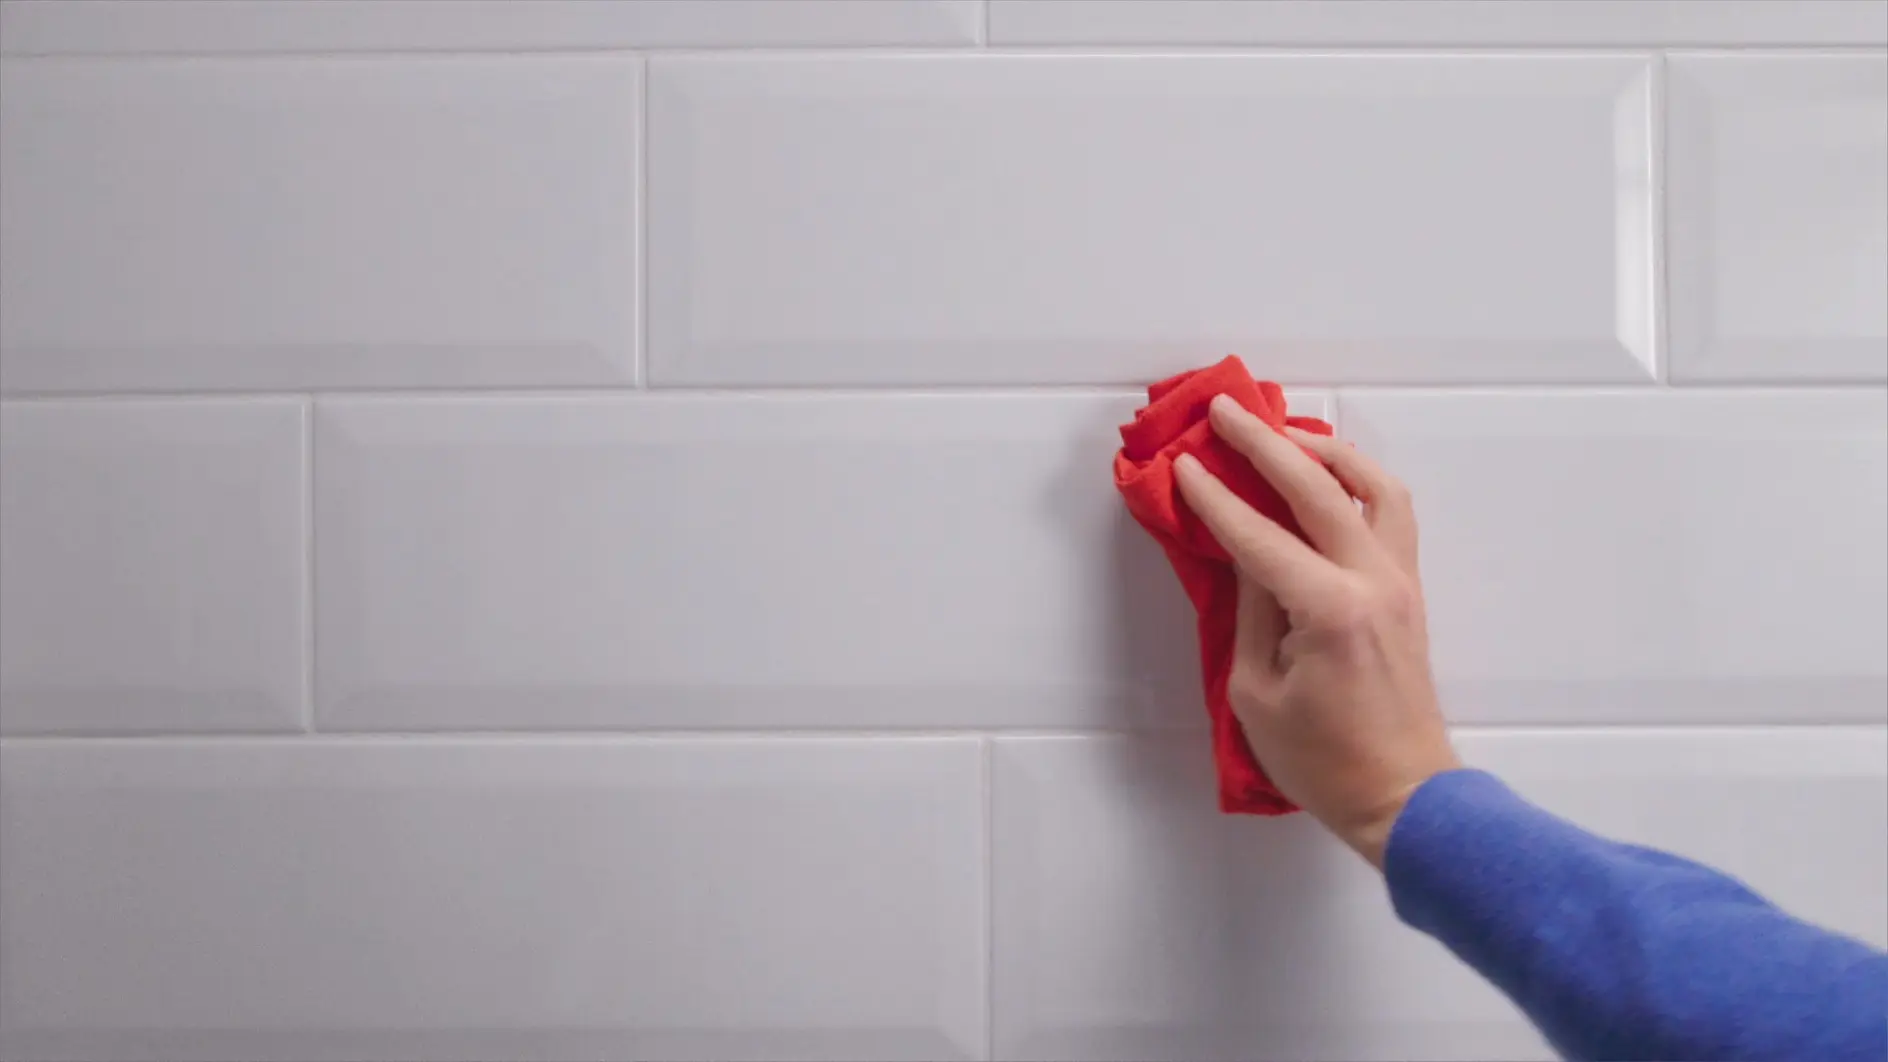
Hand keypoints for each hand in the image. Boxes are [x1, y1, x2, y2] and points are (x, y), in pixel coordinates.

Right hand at [1173, 394, 1458, 867]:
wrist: (1405, 795)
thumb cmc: (1323, 761)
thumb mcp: (1255, 692)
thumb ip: (1249, 612)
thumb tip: (1245, 555)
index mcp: (1330, 609)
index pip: (1260, 534)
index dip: (1216, 497)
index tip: (1184, 464)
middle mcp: (1373, 581)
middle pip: (1317, 488)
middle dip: (1264, 444)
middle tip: (1225, 411)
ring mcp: (1400, 581)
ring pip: (1372, 485)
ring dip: (1325, 450)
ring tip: (1283, 432)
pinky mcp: (1409, 590)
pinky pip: (1390, 511)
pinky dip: (1358, 479)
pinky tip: (1327, 475)